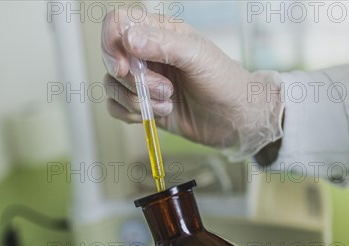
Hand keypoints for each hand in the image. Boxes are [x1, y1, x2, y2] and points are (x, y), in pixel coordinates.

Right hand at [101, 9, 283, 158]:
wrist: (236, 120)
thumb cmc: (225, 82)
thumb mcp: (198, 57)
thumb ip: (163, 44)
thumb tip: (129, 39)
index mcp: (160, 32)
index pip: (118, 23)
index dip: (112, 44)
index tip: (125, 67)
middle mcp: (147, 53)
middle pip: (112, 58)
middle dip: (134, 81)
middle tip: (165, 89)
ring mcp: (144, 80)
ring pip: (113, 85)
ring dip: (137, 100)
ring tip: (168, 104)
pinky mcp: (143, 104)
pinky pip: (115, 107)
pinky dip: (130, 114)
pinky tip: (158, 114)